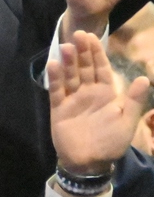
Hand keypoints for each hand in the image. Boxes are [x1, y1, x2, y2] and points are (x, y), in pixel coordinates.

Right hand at [47, 30, 148, 174]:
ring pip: (70, 76)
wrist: (89, 162)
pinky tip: (53, 64)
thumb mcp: (127, 121)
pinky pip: (56, 90)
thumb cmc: (110, 142)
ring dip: (68, 61)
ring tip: (65, 46)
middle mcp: (88, 93)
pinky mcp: (59, 107)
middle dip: (82, 51)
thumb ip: (133, 100)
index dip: (97, 53)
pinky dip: (55, 78)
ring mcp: (72, 99)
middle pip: (84, 68)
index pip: (101, 69)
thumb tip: (144, 78)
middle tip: (78, 34)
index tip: (93, 37)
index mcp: (105, 94)